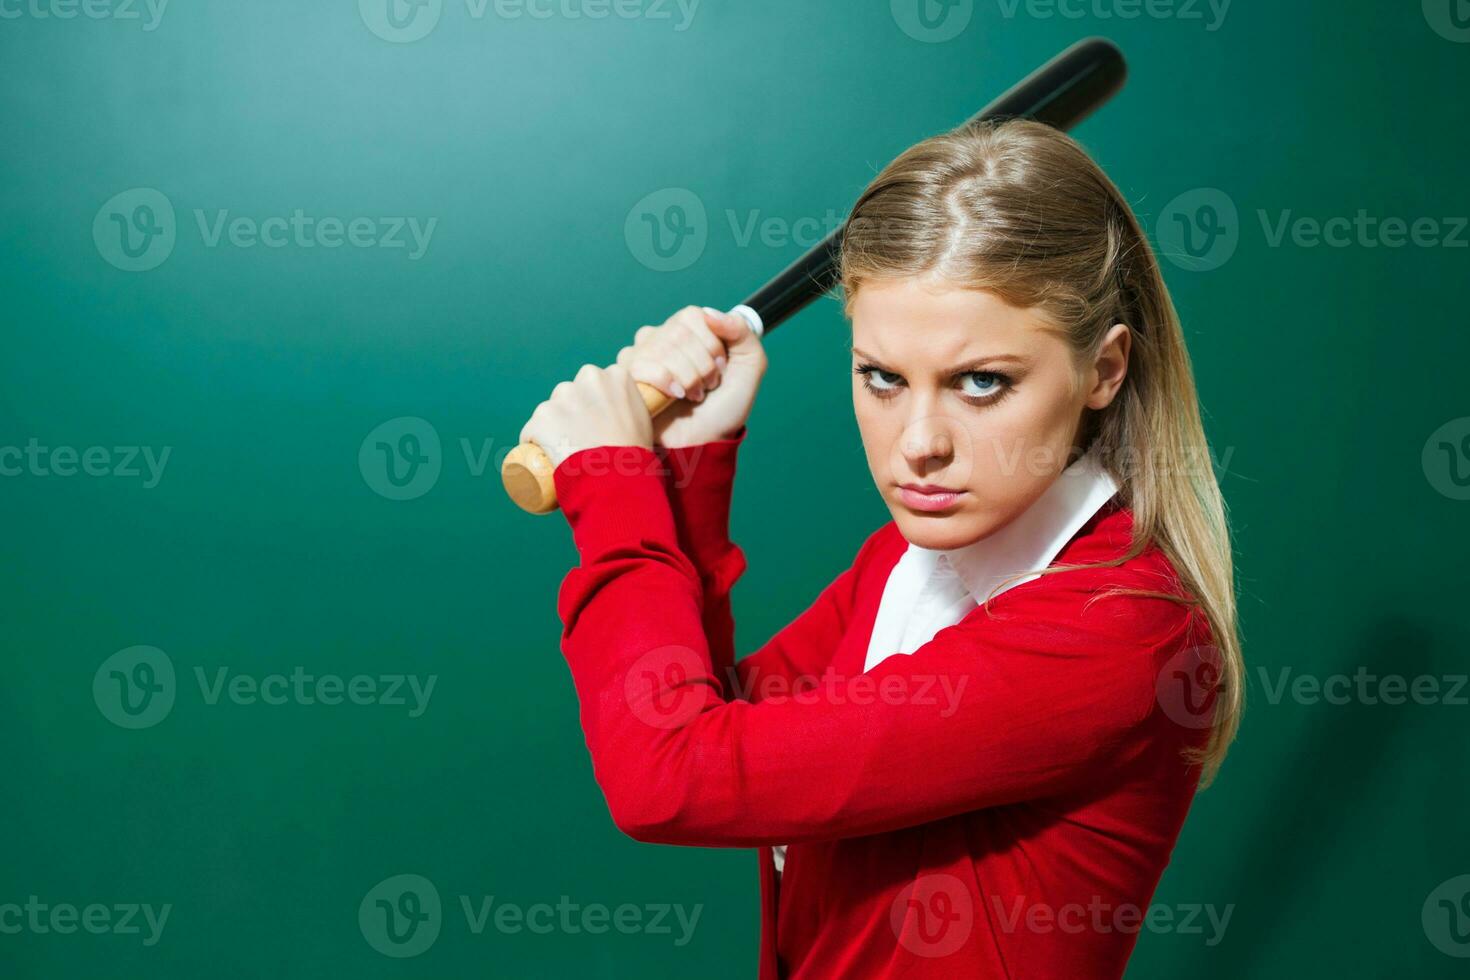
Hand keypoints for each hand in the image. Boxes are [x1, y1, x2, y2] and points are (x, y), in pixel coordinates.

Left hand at [520, 363, 652, 470]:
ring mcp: (564, 397)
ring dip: (553, 427)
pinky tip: (546, 456)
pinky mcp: (543, 417)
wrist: (617, 479)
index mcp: (616, 376)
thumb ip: (629, 406)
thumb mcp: (644, 421)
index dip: (592, 405)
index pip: (594, 384)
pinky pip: (532, 430)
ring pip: (550, 410)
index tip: (595, 425)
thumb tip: (619, 411)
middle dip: (571, 413)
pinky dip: (536, 443)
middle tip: (581, 440)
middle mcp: (589, 378)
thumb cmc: (635, 456)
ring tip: (566, 452)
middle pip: (570, 393)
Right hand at [614, 305, 767, 448]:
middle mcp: (660, 338)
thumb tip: (709, 313)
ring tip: (692, 395)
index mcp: (686, 330)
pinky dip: (667, 382)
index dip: (712, 344)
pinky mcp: (628, 378)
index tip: (721, 368)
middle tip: (707, 387)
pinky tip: (674, 397)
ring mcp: (640, 356)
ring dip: (688, 378)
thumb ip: (741, 331)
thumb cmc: (725, 407)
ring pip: (662, 349)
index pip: (693, 316)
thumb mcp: (750, 365)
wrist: (706, 442)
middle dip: (703, 366)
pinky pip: (643, 365)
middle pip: (679, 333)